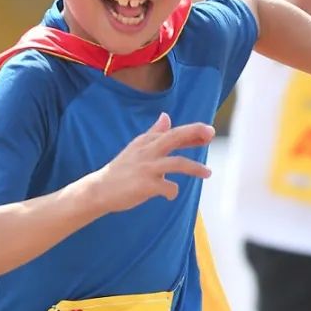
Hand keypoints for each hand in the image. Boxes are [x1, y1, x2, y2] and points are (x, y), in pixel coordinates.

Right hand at [93, 113, 213, 211]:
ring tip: (208, 173)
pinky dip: (173, 191)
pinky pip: (168, 187)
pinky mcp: (145, 185)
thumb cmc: (120, 170)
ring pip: (178, 163)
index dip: (192, 131)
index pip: (172, 133)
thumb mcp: (136, 148)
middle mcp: (147, 151)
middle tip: (211, 133)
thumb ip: (153, 133)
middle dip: (194, 133)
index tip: (208, 132)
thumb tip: (166, 116)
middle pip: (175, 137)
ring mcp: (147, 168)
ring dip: (195, 168)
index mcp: (146, 142)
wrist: (99, 190)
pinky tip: (170, 194)